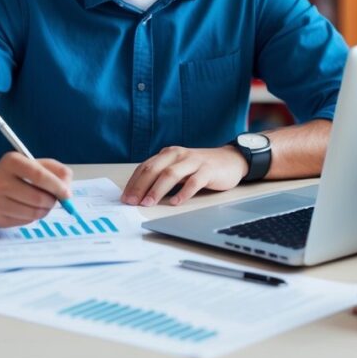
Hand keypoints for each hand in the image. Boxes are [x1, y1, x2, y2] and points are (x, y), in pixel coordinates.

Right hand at [0, 152, 73, 227]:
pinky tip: (26, 207)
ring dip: (45, 210)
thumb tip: (67, 189)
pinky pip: (25, 221)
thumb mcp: (32, 163)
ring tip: (42, 203)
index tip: (67, 193)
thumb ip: (55, 171)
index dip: (57, 186)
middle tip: (54, 199)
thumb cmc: (14, 173)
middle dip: (52, 201)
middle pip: (38, 198)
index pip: (38, 175)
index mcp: (10, 161)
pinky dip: (33, 216)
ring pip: (34, 213)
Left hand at [122, 146, 248, 206]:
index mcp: (168, 154)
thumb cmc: (200, 167)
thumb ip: (162, 175)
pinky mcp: (208, 170)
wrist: (230, 159)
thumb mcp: (178, 167)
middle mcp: (178, 154)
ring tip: (149, 203)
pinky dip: (183, 193)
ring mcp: (194, 161)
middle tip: (132, 202)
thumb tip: (140, 194)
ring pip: (171, 174)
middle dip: (141, 186)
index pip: (145, 167)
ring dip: (157, 190)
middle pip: (155, 169)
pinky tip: (175, 202)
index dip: (134, 183)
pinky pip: (193, 182)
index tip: (125, 198)